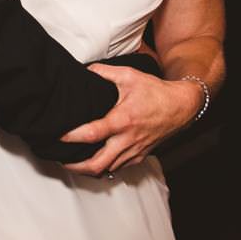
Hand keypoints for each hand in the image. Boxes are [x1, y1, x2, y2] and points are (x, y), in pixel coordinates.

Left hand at [60, 64, 205, 176]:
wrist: (181, 106)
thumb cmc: (156, 91)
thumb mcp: (129, 75)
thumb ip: (104, 72)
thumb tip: (85, 70)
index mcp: (122, 120)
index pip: (93, 134)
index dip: (72, 137)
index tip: (58, 136)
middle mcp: (127, 139)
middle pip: (98, 164)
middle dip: (76, 166)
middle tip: (61, 160)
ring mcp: (134, 150)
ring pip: (108, 169)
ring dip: (89, 169)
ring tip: (73, 162)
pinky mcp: (140, 156)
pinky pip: (119, 167)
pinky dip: (105, 167)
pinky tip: (95, 161)